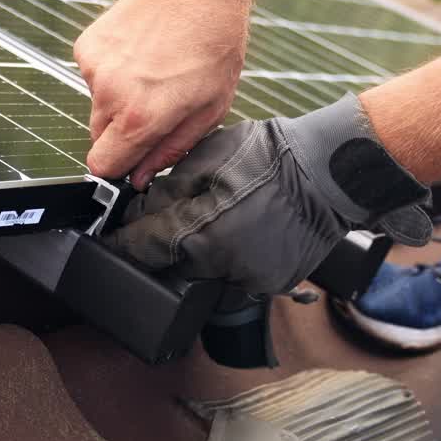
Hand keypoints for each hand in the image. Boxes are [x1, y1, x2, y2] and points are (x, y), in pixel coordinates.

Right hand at [73, 0, 247, 188]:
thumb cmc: (213, 46)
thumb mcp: (209, 109)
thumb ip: (170, 149)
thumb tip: (139, 176)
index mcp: (141, 118)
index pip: (103, 166)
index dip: (118, 168)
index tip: (132, 161)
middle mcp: (109, 96)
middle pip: (98, 138)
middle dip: (122, 133)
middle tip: (155, 107)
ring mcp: (93, 69)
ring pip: (96, 106)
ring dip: (117, 101)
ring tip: (151, 73)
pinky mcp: (85, 47)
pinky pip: (92, 77)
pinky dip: (110, 73)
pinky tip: (138, 53)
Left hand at [106, 95, 431, 294]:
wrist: (331, 173)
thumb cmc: (269, 157)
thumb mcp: (203, 160)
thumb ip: (164, 191)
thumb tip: (137, 211)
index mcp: (196, 236)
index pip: (140, 249)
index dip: (121, 241)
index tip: (109, 240)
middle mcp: (220, 267)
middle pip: (172, 262)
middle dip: (166, 242)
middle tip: (179, 212)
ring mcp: (248, 280)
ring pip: (204, 270)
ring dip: (200, 250)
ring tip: (220, 215)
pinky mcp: (271, 283)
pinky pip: (237, 273)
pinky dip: (232, 256)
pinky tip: (244, 228)